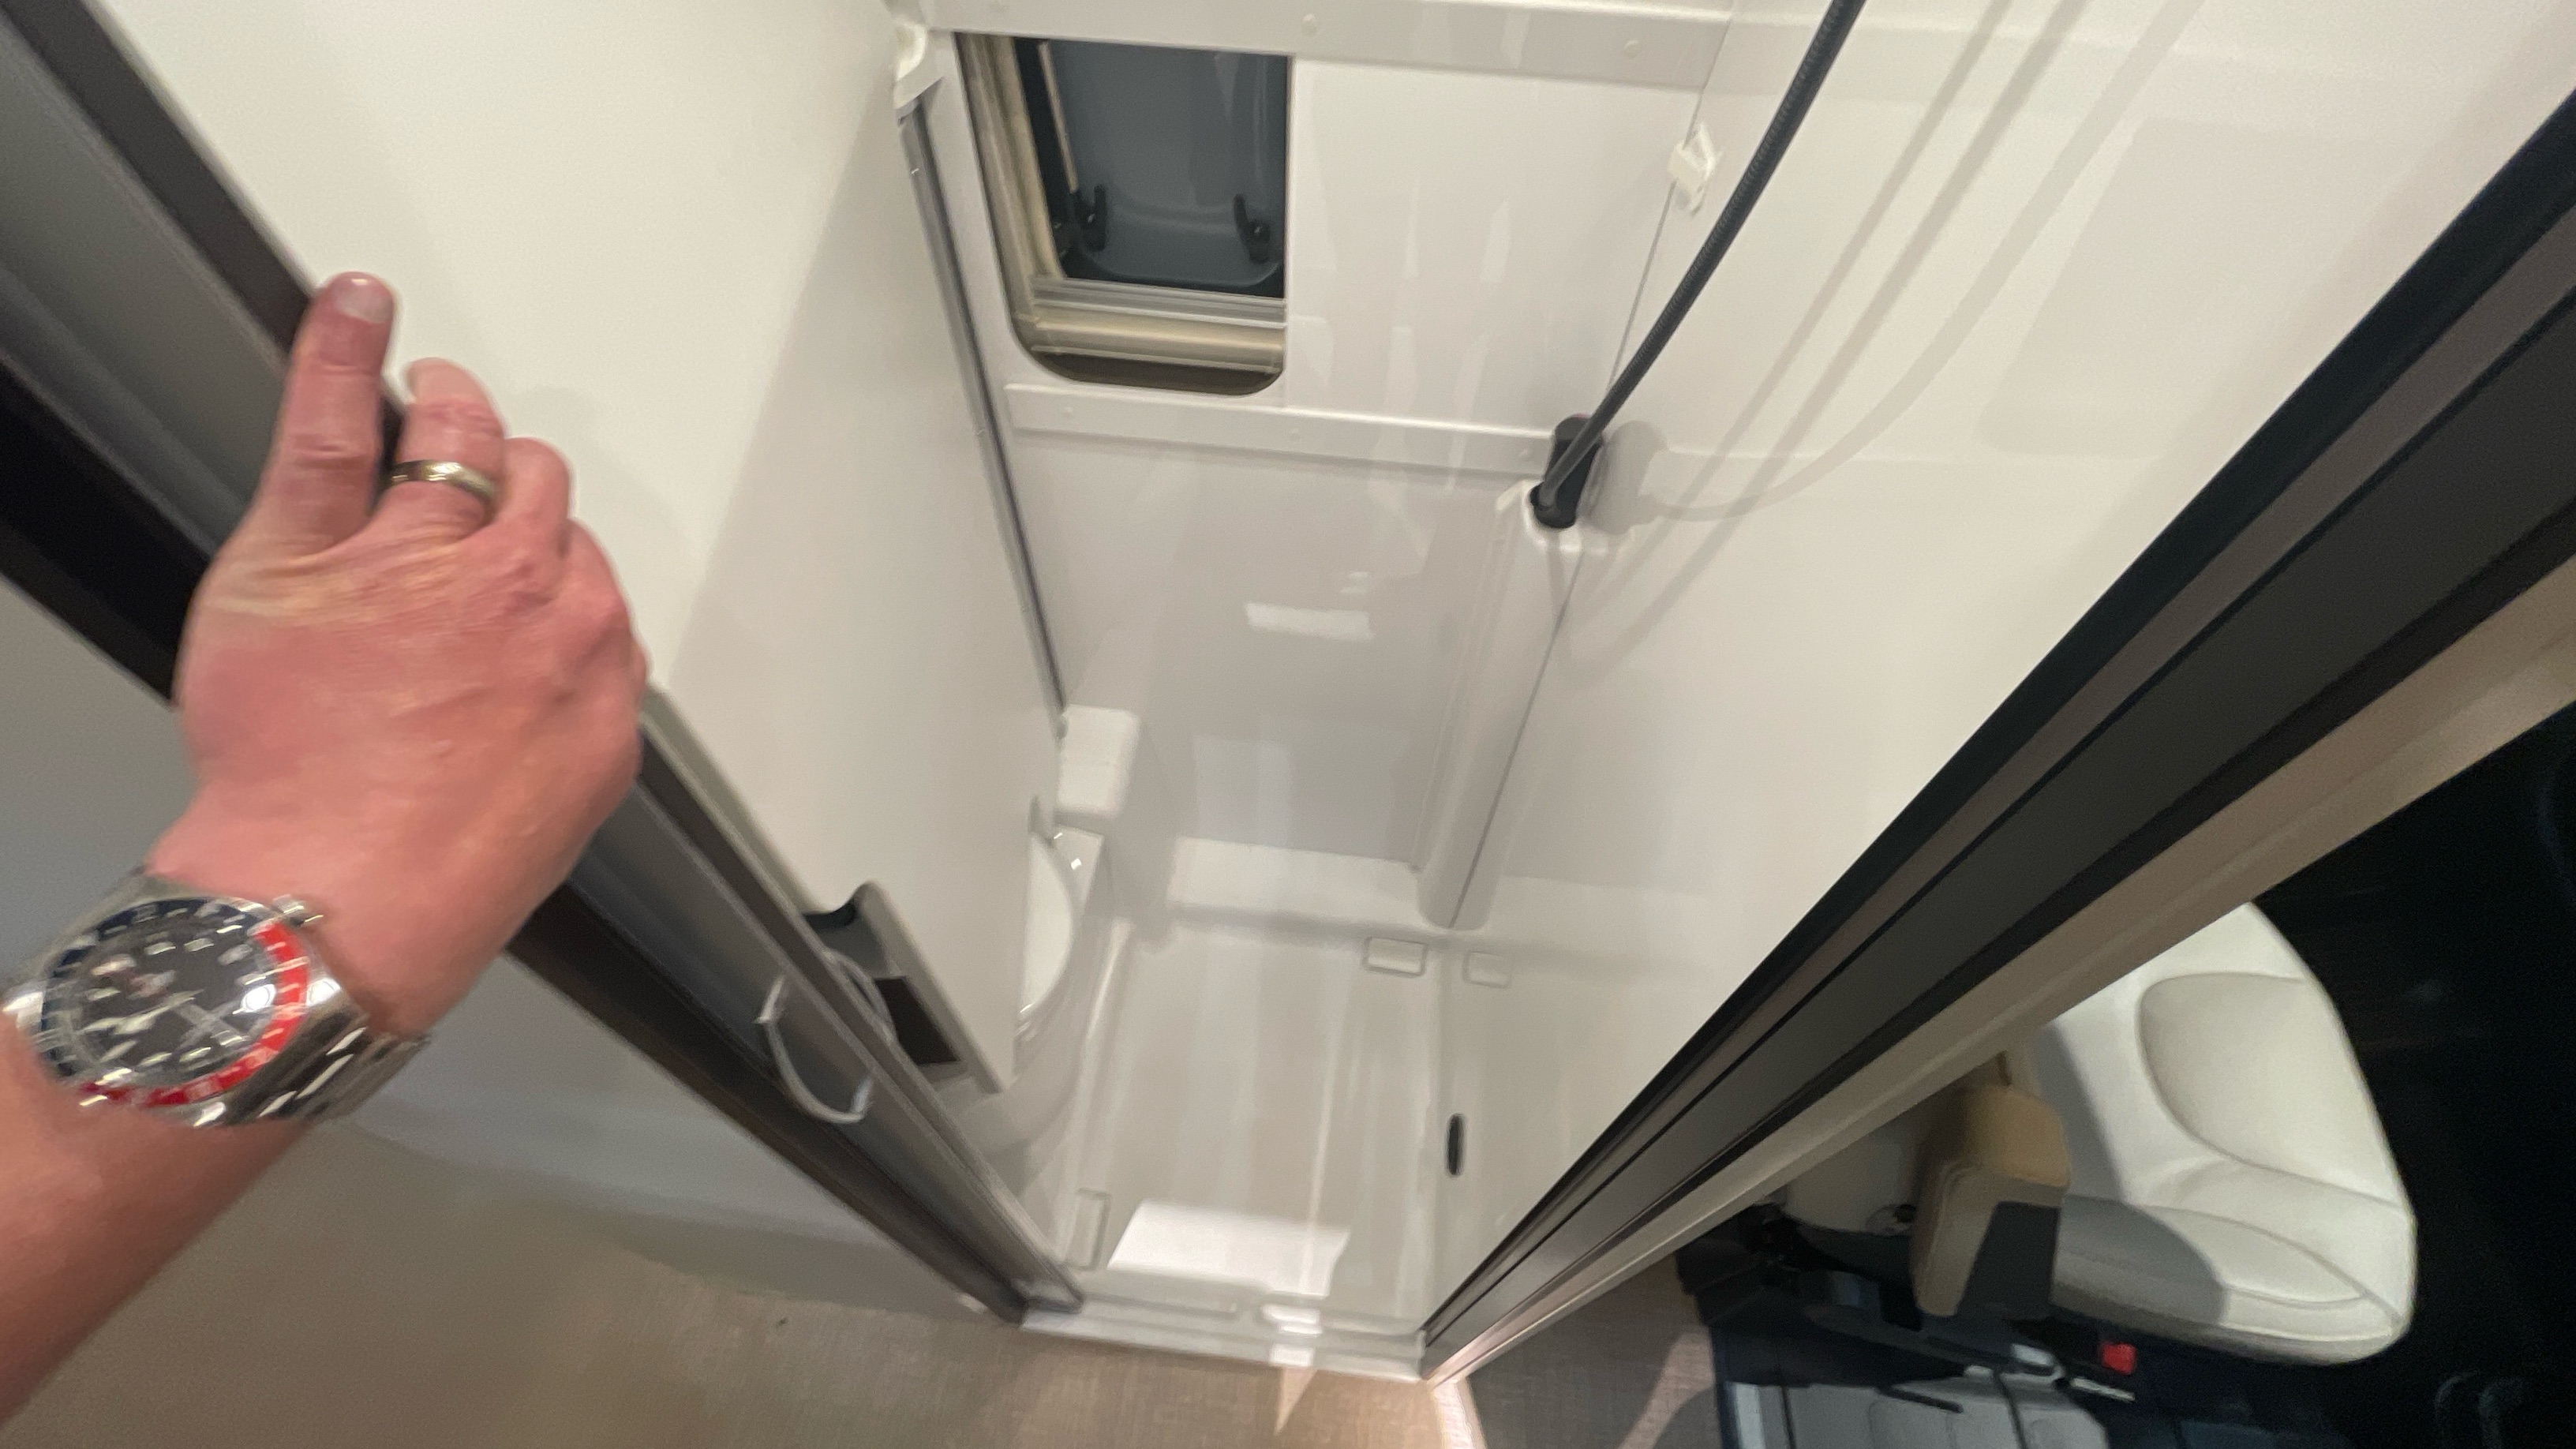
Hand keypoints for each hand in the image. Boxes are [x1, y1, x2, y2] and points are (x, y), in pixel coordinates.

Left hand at [145, 273, 644, 1036]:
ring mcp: (416, 559)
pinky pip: (334, 427)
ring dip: (449, 412)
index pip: (581, 562)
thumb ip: (585, 708)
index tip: (517, 560)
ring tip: (428, 394)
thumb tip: (580, 679)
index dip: (541, 552)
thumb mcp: (568, 790)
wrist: (345, 897)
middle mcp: (518, 589)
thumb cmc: (449, 863)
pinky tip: (353, 307)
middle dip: (508, 475)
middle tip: (472, 472)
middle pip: (534, 487)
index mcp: (587, 650)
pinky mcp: (311, 548)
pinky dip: (340, 353)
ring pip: (457, 442)